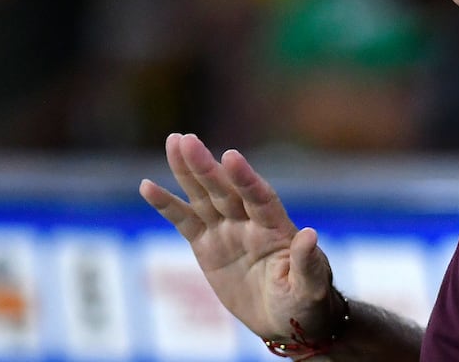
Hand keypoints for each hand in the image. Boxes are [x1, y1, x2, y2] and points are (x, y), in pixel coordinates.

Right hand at [139, 133, 335, 339]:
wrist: (286, 318)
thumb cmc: (306, 301)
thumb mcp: (310, 286)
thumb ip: (307, 261)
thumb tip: (310, 234)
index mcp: (276, 227)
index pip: (259, 197)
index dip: (245, 178)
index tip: (230, 157)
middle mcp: (249, 221)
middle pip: (225, 189)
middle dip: (206, 167)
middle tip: (187, 139)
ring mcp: (227, 230)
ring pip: (203, 196)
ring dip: (187, 170)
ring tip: (173, 142)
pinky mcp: (207, 245)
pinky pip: (184, 222)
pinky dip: (167, 205)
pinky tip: (147, 186)